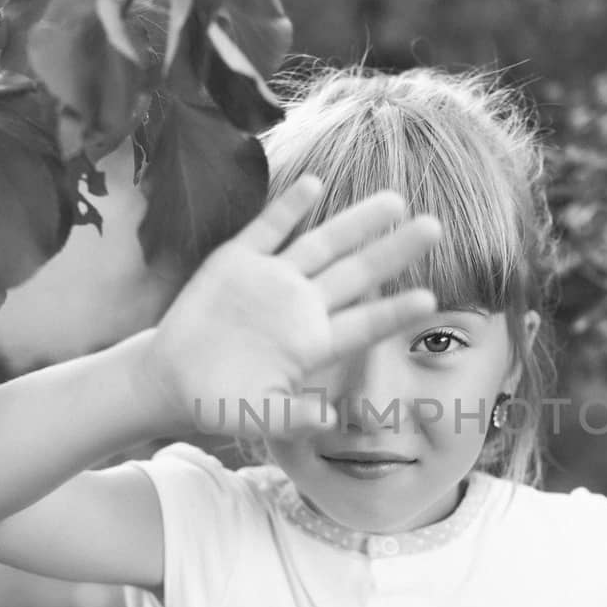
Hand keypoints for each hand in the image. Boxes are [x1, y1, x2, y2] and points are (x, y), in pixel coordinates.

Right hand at [139, 176, 440, 439]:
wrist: (172, 378)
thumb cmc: (221, 401)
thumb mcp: (258, 414)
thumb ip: (294, 417)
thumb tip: (329, 421)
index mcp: (313, 344)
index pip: (364, 325)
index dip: (394, 312)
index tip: (430, 300)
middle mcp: (302, 306)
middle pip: (357, 273)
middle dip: (393, 251)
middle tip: (435, 227)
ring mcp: (272, 279)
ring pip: (322, 243)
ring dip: (356, 222)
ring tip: (395, 199)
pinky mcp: (237, 260)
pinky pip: (268, 229)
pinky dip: (289, 207)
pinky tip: (314, 185)